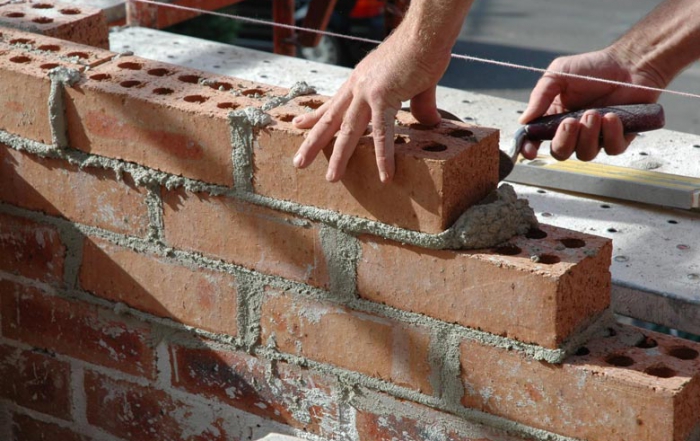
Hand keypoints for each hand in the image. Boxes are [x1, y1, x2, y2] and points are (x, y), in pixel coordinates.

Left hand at [291, 28, 452, 182]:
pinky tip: (386, 175)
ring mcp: (368, 92)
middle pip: (331, 120)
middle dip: (313, 142)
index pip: (333, 103)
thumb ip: (418, 106)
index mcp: (360, 81)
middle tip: (298, 162)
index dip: (314, 116)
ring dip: (339, 156)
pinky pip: (383, 132)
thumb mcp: (415, 83)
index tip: (299, 125)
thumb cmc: (422, 51)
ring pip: (348, 130)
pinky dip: (384, 156)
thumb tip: (430, 123)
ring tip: (332, 178)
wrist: (426, 32)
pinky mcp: (385, 97)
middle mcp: (357, 87)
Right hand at [519, 49, 661, 160]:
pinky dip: (611, 134)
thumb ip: (540, 96)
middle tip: (571, 121)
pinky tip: (612, 116)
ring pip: (585, 154)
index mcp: (554, 118)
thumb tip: (524, 120)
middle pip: (560, 152)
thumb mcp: (559, 74)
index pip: (537, 140)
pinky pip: (612, 149)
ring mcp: (596, 136)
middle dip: (564, 140)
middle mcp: (574, 131)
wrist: (630, 62)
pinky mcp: (619, 137)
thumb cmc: (593, 67)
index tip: (531, 150)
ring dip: (588, 135)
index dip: (531, 148)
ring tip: (595, 113)